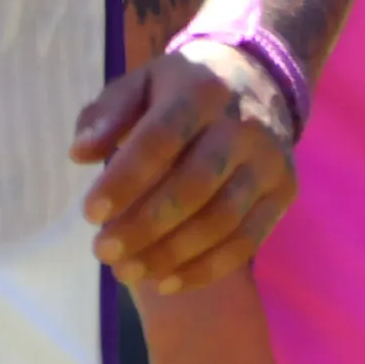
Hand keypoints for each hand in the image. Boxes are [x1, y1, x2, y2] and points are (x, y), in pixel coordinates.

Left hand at [70, 40, 295, 297]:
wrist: (261, 82)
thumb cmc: (182, 90)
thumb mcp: (140, 84)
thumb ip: (107, 116)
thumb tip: (80, 155)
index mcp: (201, 89)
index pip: (161, 139)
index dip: (125, 180)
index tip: (90, 214)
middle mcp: (243, 125)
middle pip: (195, 186)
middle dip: (145, 226)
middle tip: (103, 252)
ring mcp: (269, 161)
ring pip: (222, 220)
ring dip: (171, 255)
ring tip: (128, 272)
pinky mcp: (284, 191)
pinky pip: (247, 241)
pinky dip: (205, 268)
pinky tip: (166, 281)